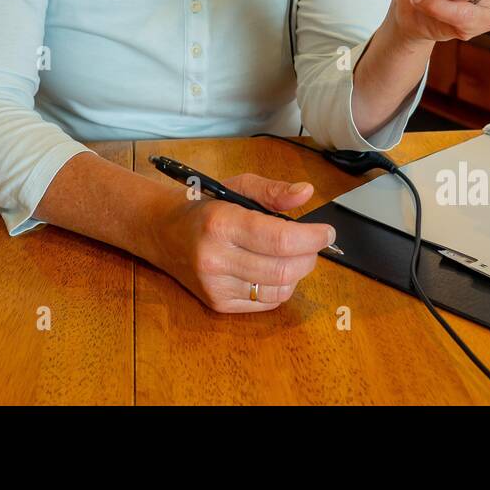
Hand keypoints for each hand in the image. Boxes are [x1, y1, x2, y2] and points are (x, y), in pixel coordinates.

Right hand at [148, 173, 335, 312]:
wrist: (162, 232)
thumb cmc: (203, 206)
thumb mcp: (236, 186)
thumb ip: (273, 191)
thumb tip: (306, 193)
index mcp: (221, 223)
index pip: (280, 239)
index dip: (312, 237)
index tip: (326, 231)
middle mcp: (216, 258)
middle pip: (284, 269)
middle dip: (310, 256)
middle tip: (313, 243)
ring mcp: (216, 285)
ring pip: (280, 289)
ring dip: (297, 272)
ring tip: (292, 255)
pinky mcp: (218, 303)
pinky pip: (267, 303)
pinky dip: (281, 286)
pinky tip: (274, 269)